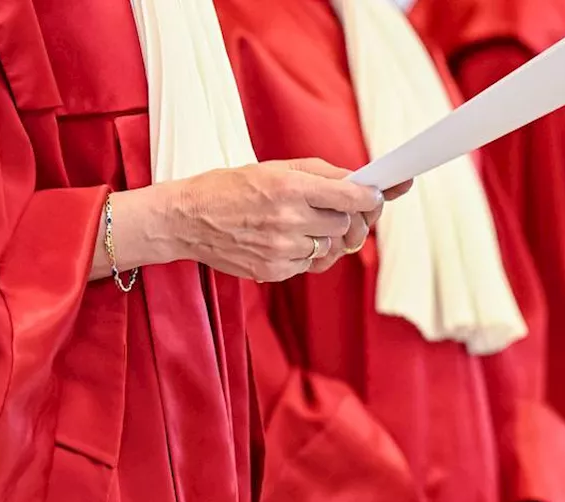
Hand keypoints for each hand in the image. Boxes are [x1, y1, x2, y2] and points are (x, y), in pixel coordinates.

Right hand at [96, 159, 405, 282]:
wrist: (186, 219)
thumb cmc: (232, 187)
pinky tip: (292, 240)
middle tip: (348, 209)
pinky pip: (312, 265)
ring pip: (332, 248)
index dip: (372, 197)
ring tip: (311, 223)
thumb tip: (364, 182)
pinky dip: (310, 253)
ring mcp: (281, 250)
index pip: (352, 196)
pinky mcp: (274, 272)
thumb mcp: (275, 167)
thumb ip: (322, 174)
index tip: (379, 195)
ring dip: (330, 237)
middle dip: (351, 217)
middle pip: (347, 225)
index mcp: (289, 187)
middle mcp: (288, 220)